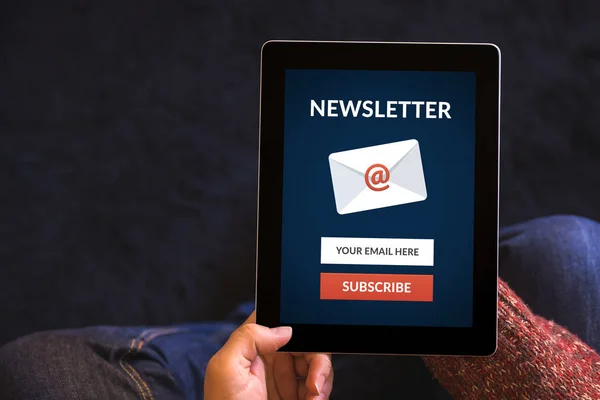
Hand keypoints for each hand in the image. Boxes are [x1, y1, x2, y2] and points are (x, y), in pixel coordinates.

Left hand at [204, 311, 333, 399]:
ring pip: (316, 363)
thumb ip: (247, 338)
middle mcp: (271, 359)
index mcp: (253, 346)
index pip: (281, 321)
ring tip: (315, 396)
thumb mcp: (225, 369)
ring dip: (322, 378)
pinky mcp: (296, 396)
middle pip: (306, 342)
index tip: (308, 340)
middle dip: (317, 358)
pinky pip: (319, 386)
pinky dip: (321, 393)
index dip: (298, 324)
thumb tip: (283, 329)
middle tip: (315, 381)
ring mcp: (285, 379)